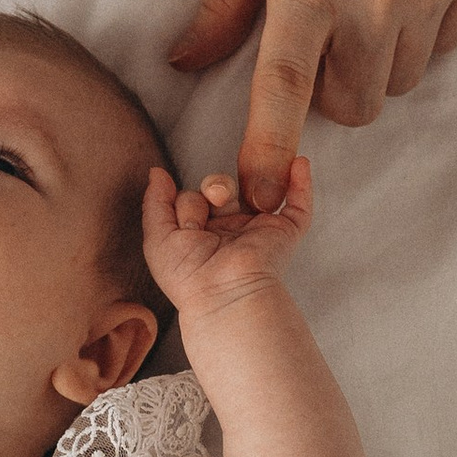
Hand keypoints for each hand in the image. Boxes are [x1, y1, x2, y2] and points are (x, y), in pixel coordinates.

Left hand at [140, 158, 312, 322]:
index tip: (185, 225)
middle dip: (207, 190)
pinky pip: (298, 204)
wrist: (223, 293)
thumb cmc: (188, 275)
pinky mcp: (284, 232)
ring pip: (246, 187)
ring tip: (221, 198)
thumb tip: (157, 172)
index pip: (192, 198)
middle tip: (204, 213)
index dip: (185, 203)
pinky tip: (299, 162)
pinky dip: (301, 183)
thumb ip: (155, 202)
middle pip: (217, 188)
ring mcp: (257, 229)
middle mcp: (230, 230)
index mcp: (202, 235)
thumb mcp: (157, 237)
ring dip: (226, 184)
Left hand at [170, 0, 456, 207]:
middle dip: (328, 92)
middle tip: (315, 36)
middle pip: (352, 104)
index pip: (283, 85)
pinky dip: (421, 30)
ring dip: (373, 62)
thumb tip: (186, 61)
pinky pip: (446, 42)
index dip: (266, 148)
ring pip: (400, 80)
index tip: (255, 195)